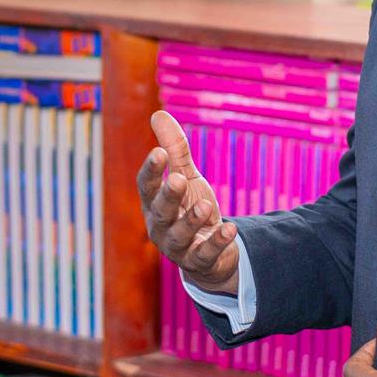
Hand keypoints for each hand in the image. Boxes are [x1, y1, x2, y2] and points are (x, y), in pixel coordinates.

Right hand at [137, 110, 239, 295]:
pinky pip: (206, 254)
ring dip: (192, 220)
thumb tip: (157, 114)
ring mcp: (178, 247)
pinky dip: (217, 243)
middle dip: (168, 196)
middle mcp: (160, 226)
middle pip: (160, 211)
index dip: (151, 171)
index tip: (160, 152)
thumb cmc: (190, 207)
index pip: (146, 186)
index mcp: (153, 203)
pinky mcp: (199, 261)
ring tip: (206, 205)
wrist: (211, 250)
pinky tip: (230, 229)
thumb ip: (174, 149)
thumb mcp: (186, 176)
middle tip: (178, 179)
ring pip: (180, 235)